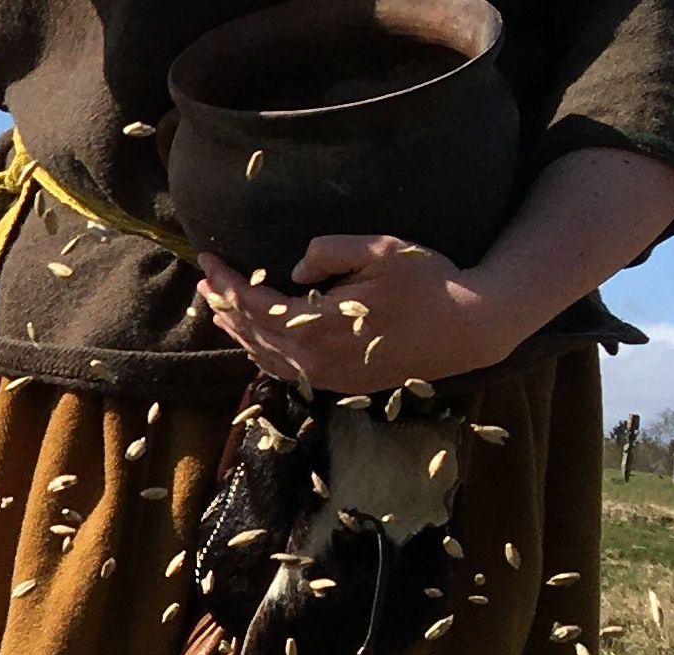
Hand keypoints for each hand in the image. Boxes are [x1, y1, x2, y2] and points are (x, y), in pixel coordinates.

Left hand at [194, 236, 560, 394]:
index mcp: (318, 327)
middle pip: (252, 333)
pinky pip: (286, 370)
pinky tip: (256, 338)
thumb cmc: (428, 282)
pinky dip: (262, 351)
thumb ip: (330, 252)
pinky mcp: (339, 384)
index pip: (253, 305)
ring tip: (220, 308)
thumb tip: (294, 270)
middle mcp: (315, 360)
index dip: (225, 282)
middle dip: (224, 305)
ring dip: (239, 331)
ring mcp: (326, 377)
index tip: (206, 260)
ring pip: (264, 356)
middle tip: (205, 281)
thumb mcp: (381, 250)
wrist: (468, 328)